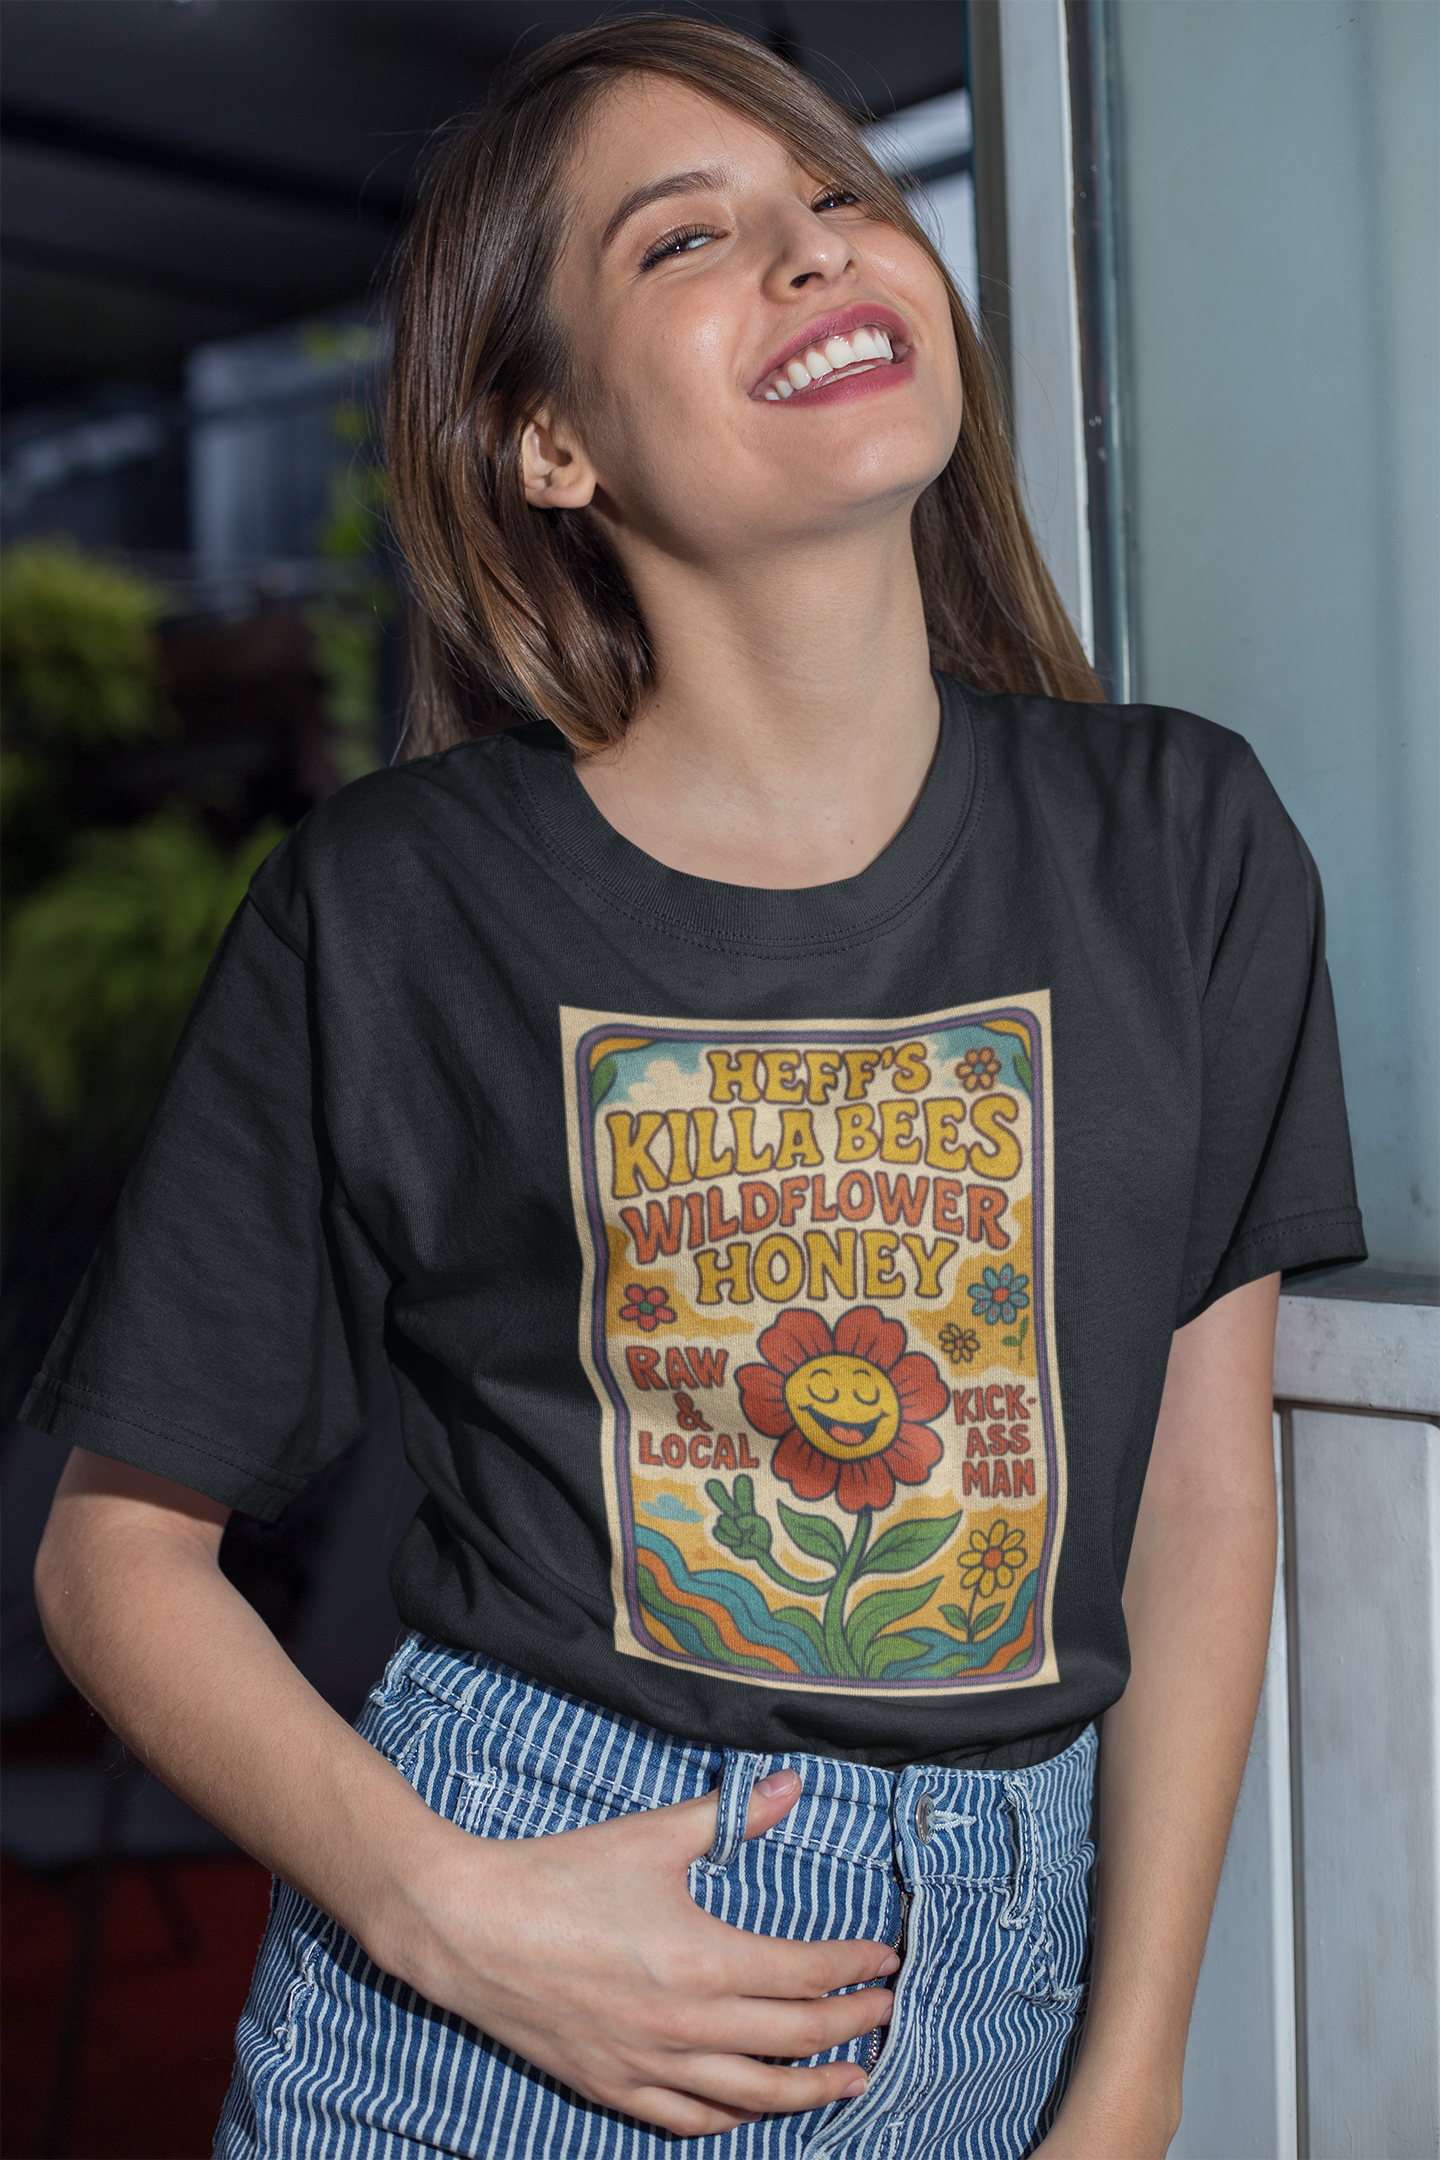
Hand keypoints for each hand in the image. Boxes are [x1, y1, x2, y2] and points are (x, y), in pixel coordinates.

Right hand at [388, 1767, 898, 2134]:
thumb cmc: (562, 1875)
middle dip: (851, 2028)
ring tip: (849, 2079)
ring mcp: (649, 2066)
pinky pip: (690, 2121)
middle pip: (794, 2039)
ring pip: (752, 2097)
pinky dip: (735, 2119)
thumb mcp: (653, 1835)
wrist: (470, 1928)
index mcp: (702, 1961)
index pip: (805, 1974)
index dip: (854, 1967)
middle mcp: (686, 2027)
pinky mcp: (613, 2087)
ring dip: (810, 2089)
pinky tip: (754, 2111)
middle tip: (887, 2015)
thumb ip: (729, 1816)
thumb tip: (791, 1784)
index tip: (887, 1960)